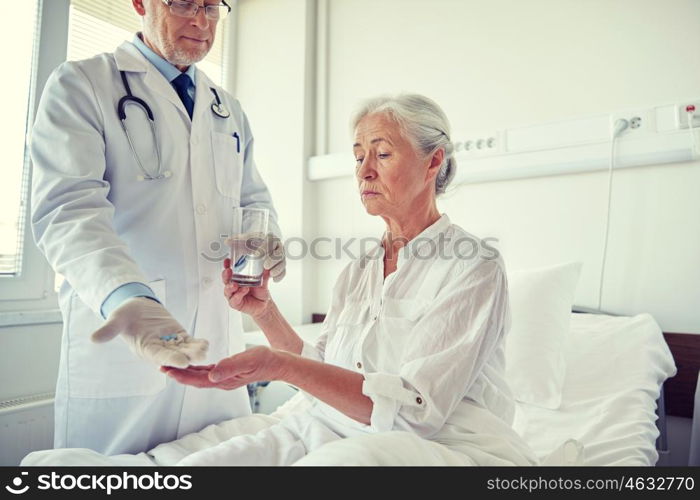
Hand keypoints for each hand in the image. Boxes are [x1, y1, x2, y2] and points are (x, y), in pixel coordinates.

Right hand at [91, 297, 208, 367]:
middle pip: (175, 355)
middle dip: (187, 356)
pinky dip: (196, 343)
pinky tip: (205, 343)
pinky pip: (188, 342)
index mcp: (144, 348)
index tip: (182, 362)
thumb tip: (93, 338)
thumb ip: (109, 329)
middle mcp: (158, 349)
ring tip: (205, 349)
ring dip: (194, 351)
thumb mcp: (116, 319)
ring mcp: (170, 343)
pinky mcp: (178, 336)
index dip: (170, 358)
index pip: (158, 355)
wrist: (135, 308)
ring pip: (184, 350)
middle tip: (199, 357)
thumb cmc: (124, 315)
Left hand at [161, 346, 284, 389]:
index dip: (182, 376)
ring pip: (200, 377)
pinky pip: (207, 373)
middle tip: (162, 366)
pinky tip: (192, 365)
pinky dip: (196, 369)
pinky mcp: (227, 373)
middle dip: (178, 374)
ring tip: (172, 366)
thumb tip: (212, 374)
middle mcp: (222, 381)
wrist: (277, 363)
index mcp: (225, 380)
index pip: (198, 380)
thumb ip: (230, 367)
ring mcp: (225, 378)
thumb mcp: (247, 360)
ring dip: (185, 373)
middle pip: (195, 380)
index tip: (167, 370)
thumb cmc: (265, 360)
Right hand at [222, 259, 271, 317]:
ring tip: (235, 284)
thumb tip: (267, 268)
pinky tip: (243, 290)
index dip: (227, 265)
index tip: (228, 261)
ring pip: (227, 290)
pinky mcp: (235, 303)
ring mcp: (233, 295)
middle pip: (226, 279)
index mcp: (238, 278)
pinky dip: (238, 295)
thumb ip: (264, 275)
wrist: (264, 304)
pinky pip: (234, 299)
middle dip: (225, 275)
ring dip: (230, 286)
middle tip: (228, 271)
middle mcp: (234, 286)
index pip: (230, 270)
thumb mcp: (263, 281)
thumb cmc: (260, 292)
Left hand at [226, 232, 285, 282]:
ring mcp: (281, 257)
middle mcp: (277, 247)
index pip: (269, 241)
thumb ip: (236, 241)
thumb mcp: (245, 241)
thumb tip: (227, 241)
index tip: (256, 254)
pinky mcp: (282, 265)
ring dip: (277, 268)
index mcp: (269, 239)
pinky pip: (284, 271)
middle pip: (278, 252)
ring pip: (282, 262)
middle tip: (265, 265)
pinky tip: (275, 280)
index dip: (264, 248)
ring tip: (270, 274)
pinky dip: (280, 275)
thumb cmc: (253, 245)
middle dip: (272, 259)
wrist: (262, 249)